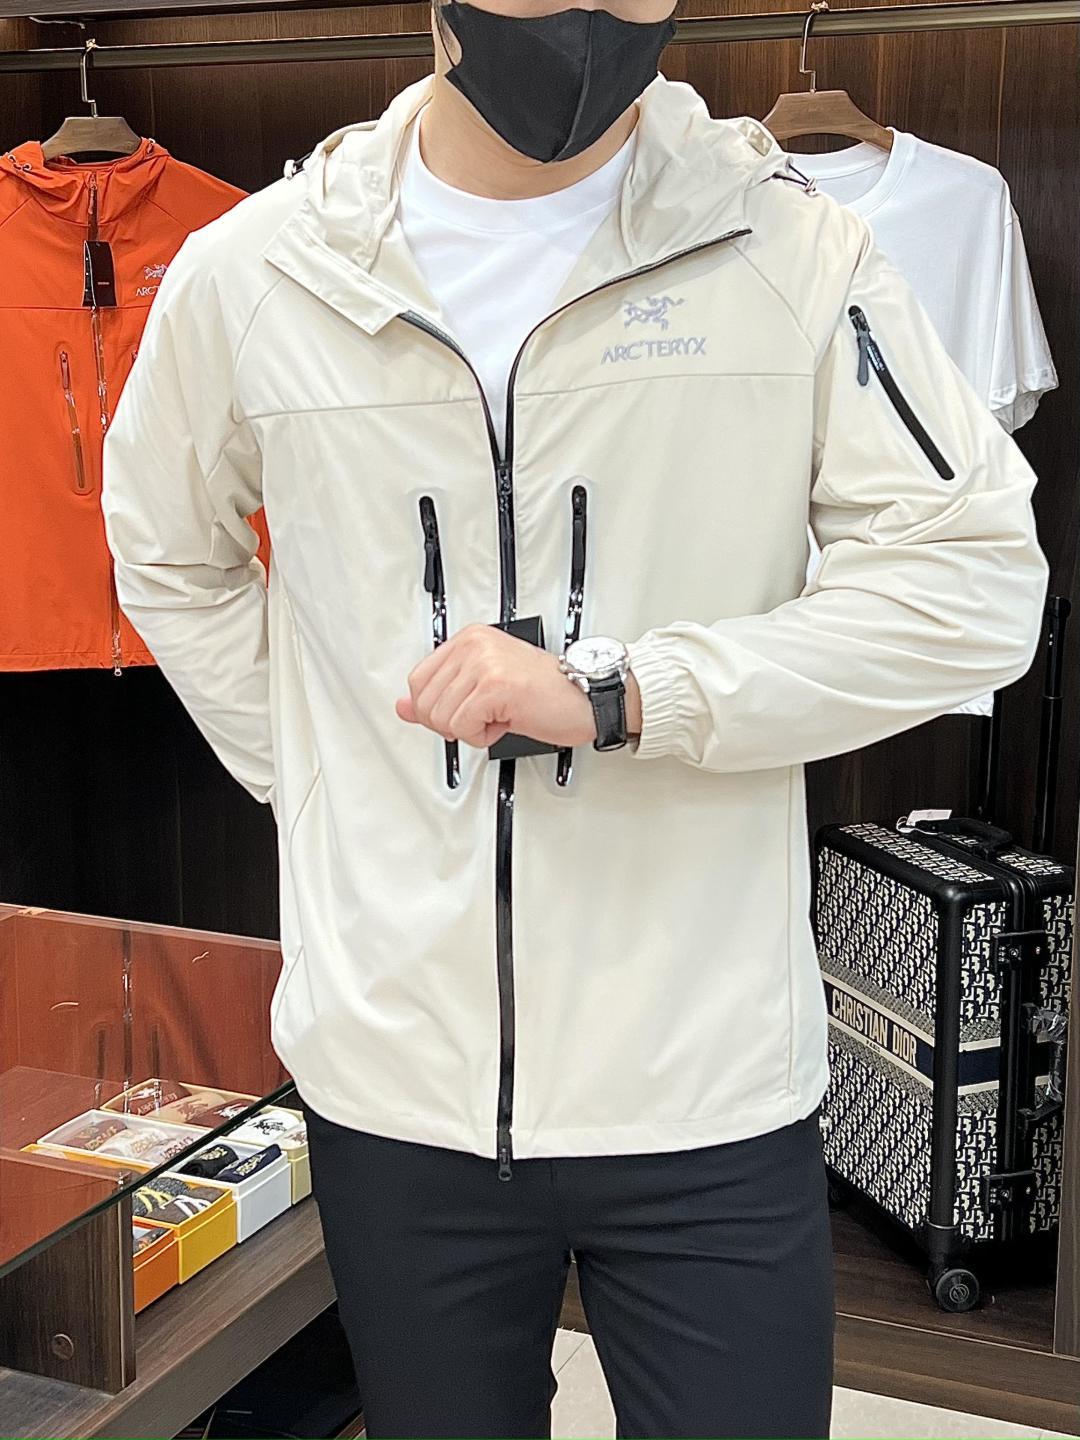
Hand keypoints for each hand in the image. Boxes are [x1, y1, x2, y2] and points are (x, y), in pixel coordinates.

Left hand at [396, 625, 596, 749]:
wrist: (586, 698)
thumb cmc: (547, 693)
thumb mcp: (484, 690)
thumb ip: (443, 696)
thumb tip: (404, 707)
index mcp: (470, 638)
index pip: (418, 679)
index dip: (434, 708)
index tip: (460, 713)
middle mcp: (474, 645)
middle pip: (425, 702)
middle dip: (452, 723)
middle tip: (485, 717)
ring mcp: (483, 663)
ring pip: (441, 718)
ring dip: (471, 731)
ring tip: (499, 716)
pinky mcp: (493, 686)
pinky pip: (462, 727)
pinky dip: (482, 736)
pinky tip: (505, 721)